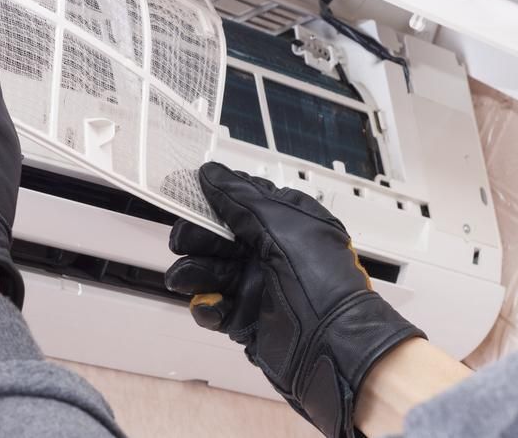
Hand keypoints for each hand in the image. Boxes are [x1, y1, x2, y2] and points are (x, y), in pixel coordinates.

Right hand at [165, 163, 424, 437]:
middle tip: (183, 242)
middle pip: (218, 237)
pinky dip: (207, 306)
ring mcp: (257, 285)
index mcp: (284, 222)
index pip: (239, 202)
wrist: (335, 346)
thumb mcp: (280, 224)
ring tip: (184, 278)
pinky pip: (214, 306)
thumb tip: (211, 172)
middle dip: (197, 238)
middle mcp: (269, 251)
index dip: (211, 199)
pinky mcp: (245, 318)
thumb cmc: (320, 279)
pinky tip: (210, 305)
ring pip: (211, 271)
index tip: (186, 197)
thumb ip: (240, 197)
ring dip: (194, 272)